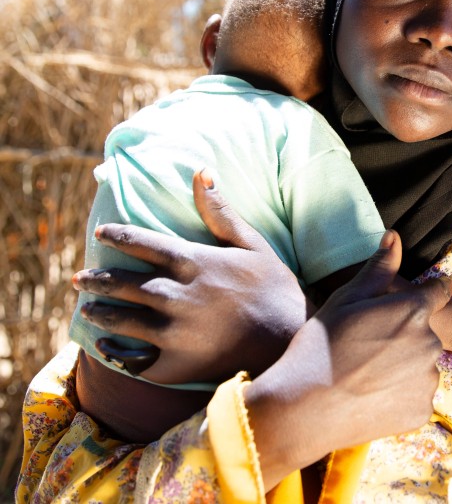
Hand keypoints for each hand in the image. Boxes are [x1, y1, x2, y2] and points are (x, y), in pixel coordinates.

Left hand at [74, 169, 310, 383]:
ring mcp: (172, 332)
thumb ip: (220, 211)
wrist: (287, 336)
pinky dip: (118, 353)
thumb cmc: (272, 285)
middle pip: (124, 284)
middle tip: (79, 278)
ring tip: (89, 308)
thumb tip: (200, 171)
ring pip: (123, 320)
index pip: (143, 244)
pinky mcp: (175, 364)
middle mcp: (175, 295)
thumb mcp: (252, 242)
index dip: (118, 236)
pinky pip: (136, 359)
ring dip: (101, 313)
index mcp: (192, 262)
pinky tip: (107, 348)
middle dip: (98, 279)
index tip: (101, 233)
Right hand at [247, 230, 451, 489]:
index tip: (408, 303)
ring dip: (405, 365)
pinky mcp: (422, 411)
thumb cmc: (321, 346)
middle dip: (407, 333)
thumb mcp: (346, 299)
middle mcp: (430, 343)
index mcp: (414, 310)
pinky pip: (417, 394)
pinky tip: (372, 395)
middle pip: (427, 330)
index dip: (428, 293)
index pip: (440, 292)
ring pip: (422, 364)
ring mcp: (428, 380)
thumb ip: (378, 268)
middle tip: (369, 345)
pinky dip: (401, 394)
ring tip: (367, 373)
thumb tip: (394, 235)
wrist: (304, 409)